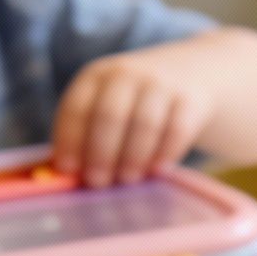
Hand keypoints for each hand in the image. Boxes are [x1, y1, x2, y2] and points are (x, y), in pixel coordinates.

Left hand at [53, 46, 216, 187]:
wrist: (191, 72)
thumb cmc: (136, 102)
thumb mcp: (107, 102)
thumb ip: (86, 133)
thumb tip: (65, 176)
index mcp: (96, 76)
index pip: (77, 107)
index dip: (70, 140)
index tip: (68, 170)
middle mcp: (127, 74)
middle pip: (109, 115)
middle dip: (101, 153)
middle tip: (98, 182)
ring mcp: (160, 84)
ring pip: (144, 124)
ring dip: (133, 157)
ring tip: (128, 178)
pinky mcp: (189, 99)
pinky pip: (176, 131)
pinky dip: (164, 154)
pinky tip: (157, 169)